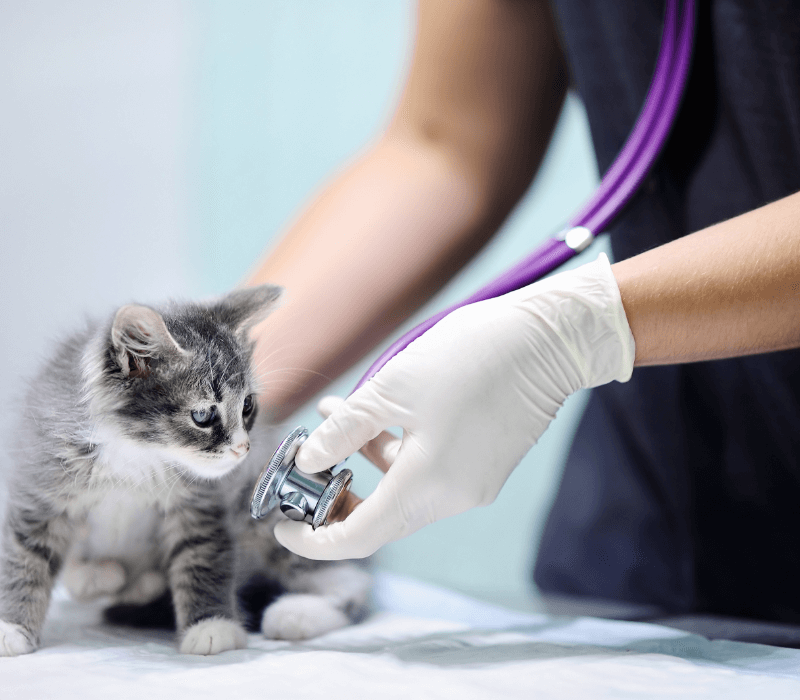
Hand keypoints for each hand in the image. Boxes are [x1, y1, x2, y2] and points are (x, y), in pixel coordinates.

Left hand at [274, 254, 634, 558]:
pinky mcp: (484, 467)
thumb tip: (308, 459)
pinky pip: (427, 476)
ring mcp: (472, 485)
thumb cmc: (472, 356)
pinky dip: (395, 456)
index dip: (314, 539)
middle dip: (336, 497)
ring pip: (402, 493)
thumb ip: (344, 429)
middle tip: (305, 466)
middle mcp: (453, 497)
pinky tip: (375, 417)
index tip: (283, 525)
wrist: (548, 340)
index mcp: (428, 484)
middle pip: (380, 518)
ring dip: (363, 465)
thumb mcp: (393, 388)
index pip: (358, 537)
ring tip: (332, 417)